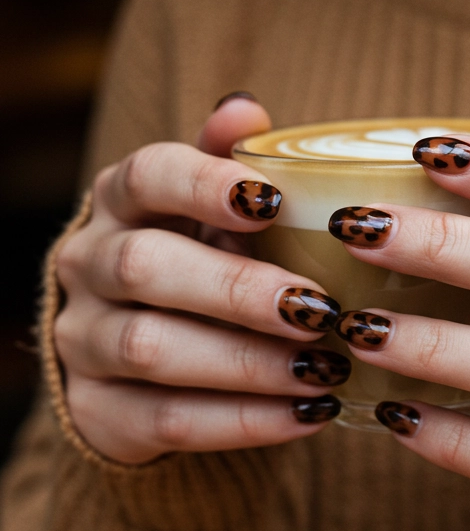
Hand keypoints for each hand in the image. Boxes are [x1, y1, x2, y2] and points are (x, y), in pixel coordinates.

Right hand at [54, 96, 346, 463]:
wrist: (137, 363)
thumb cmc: (200, 263)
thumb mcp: (216, 213)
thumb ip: (234, 165)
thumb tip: (247, 108)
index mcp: (120, 202)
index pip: (146, 176)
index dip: (204, 184)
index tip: (273, 200)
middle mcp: (87, 265)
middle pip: (146, 267)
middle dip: (239, 290)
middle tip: (319, 308)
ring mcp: (83, 342)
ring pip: (153, 349)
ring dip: (248, 362)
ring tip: (326, 367)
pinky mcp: (98, 413)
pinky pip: (167, 421)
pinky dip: (244, 422)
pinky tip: (309, 415)